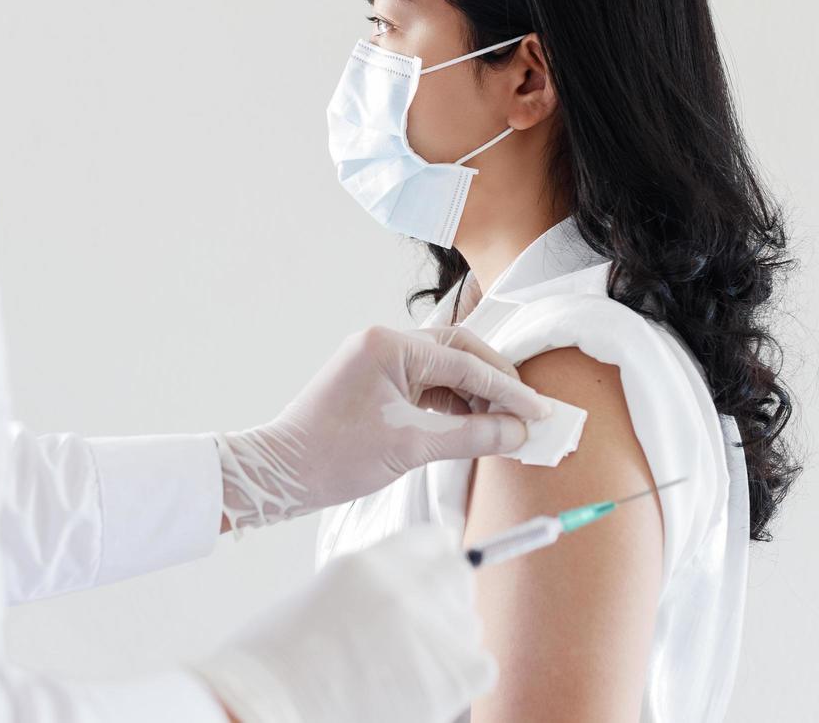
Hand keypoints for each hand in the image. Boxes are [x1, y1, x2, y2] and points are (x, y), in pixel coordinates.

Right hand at [196, 524, 495, 722]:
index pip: (436, 539)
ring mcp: (432, 629)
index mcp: (370, 563)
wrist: (264, 711)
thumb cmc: (278, 666)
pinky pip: (481, 666)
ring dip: (448, 643)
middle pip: (459, 577)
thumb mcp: (323, 597)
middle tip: (419, 634)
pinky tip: (424, 689)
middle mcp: (408, 586)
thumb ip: (374, 583)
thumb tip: (412, 583)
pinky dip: (461, 680)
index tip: (432, 581)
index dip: (434, 562)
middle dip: (445, 601)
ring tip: (404, 670)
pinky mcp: (453, 674)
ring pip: (468, 624)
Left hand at [212, 325, 552, 532]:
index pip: (464, 362)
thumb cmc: (334, 457)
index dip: (507, 390)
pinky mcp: (377, 383)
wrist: (279, 474)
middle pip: (458, 352)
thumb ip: (471, 435)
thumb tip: (517, 434)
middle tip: (527, 412)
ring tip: (504, 425)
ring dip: (476, 395)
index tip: (539, 413)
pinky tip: (474, 426)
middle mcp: (384, 343)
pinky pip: (427, 386)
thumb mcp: (411, 447)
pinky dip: (453, 405)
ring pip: (444, 370)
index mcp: (388, 345)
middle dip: (495, 382)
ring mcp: (379, 361)